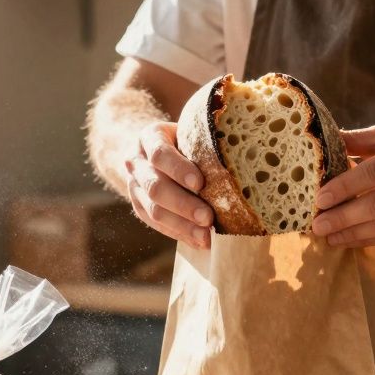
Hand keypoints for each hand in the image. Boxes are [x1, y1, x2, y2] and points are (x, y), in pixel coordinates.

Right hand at [124, 122, 214, 248]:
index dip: (178, 169)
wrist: (157, 151)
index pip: (159, 154)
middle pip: (155, 187)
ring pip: (154, 210)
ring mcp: (134, 186)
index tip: (200, 183)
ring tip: (205, 236)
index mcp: (149, 138)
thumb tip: (240, 168)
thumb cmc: (186, 140)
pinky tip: (199, 241)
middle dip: (183, 204)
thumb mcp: (192, 134)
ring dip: (182, 225)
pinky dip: (179, 233)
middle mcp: (136, 162)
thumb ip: (205, 146)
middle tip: (207, 218)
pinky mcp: (139, 207)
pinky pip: (156, 224)